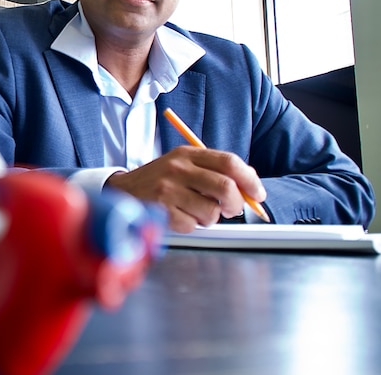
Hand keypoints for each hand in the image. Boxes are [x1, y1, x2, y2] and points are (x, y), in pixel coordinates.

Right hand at [104, 146, 266, 232]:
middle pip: (225, 187)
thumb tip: (250, 190)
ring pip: (212, 211)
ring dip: (211, 217)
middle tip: (233, 210)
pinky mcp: (161, 209)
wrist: (122, 191)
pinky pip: (192, 225)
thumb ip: (214, 172)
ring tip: (197, 212)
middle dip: (236, 204)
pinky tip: (179, 216)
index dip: (249, 179)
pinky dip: (192, 225)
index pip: (228, 162)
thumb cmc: (160, 180)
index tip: (258, 194)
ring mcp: (168, 188)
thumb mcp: (183, 165)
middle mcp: (177, 168)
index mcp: (187, 153)